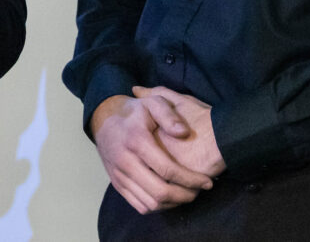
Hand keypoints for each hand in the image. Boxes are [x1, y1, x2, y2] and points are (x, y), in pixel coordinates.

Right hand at [90, 93, 214, 214]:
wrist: (102, 119)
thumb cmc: (133, 112)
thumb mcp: (152, 103)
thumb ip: (169, 116)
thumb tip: (184, 133)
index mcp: (136, 141)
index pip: (168, 170)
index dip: (191, 180)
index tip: (207, 182)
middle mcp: (125, 161)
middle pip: (160, 193)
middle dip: (185, 196)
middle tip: (199, 190)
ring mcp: (119, 175)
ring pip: (150, 204)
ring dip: (173, 204)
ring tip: (186, 193)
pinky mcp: (117, 184)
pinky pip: (140, 206)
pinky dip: (159, 206)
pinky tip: (170, 197)